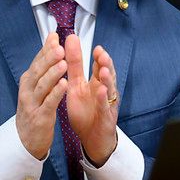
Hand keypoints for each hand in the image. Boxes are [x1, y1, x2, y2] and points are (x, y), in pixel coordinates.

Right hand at [15, 33, 68, 159]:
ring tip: (63, 63)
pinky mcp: (40, 117)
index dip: (45, 49)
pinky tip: (64, 85)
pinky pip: (49, 103)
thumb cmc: (34, 108)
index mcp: (28, 80)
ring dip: (53, 74)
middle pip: (38, 72)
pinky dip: (56, 93)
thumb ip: (44, 64)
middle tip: (60, 48)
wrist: (25, 139)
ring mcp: (32, 104)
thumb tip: (51, 39)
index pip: (37, 61)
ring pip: (43, 86)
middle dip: (49, 59)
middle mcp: (28, 90)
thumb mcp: (36, 86)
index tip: (55, 36)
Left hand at [64, 34, 118, 166]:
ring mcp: (107, 103)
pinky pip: (106, 107)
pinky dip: (104, 99)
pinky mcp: (107, 117)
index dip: (94, 55)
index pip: (96, 64)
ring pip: (109, 88)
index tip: (92, 45)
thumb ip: (74, 65)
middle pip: (107, 73)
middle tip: (100, 52)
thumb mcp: (76, 85)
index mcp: (95, 82)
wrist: (91, 138)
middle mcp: (103, 89)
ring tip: (103, 69)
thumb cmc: (85, 111)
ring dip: (107, 78)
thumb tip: (70, 41)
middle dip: (105, 63)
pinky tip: (101, 91)